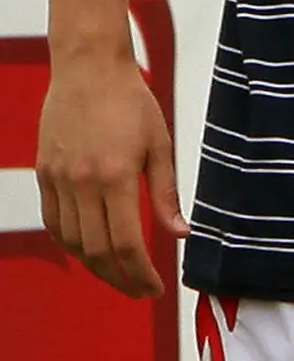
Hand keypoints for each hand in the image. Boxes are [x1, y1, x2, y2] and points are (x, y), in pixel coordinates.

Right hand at [37, 53, 185, 297]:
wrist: (89, 69)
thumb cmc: (131, 102)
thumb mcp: (160, 145)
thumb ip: (167, 193)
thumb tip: (181, 234)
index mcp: (116, 177)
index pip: (127, 243)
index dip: (141, 274)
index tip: (156, 288)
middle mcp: (82, 183)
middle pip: (97, 251)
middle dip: (120, 279)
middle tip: (140, 291)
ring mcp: (58, 180)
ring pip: (73, 243)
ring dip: (96, 267)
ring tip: (120, 275)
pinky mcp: (44, 175)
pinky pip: (54, 223)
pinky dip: (72, 244)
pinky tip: (91, 251)